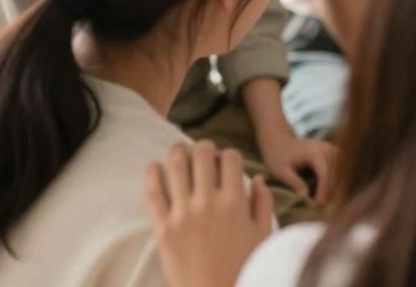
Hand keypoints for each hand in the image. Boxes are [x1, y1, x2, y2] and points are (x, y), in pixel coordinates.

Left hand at [146, 140, 273, 286]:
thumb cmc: (244, 268)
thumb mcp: (263, 234)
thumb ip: (263, 203)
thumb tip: (257, 179)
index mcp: (235, 202)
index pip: (231, 159)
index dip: (230, 154)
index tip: (227, 160)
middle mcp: (208, 202)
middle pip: (203, 156)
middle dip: (205, 147)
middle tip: (204, 149)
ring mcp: (182, 214)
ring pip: (176, 167)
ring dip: (178, 152)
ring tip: (178, 149)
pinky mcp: (163, 228)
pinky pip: (154, 194)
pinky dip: (152, 175)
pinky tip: (154, 165)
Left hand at [256, 127, 335, 205]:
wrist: (280, 140)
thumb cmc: (277, 156)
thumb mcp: (280, 171)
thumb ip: (293, 182)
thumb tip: (306, 196)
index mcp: (314, 153)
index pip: (324, 175)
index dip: (323, 192)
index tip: (318, 205)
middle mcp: (327, 149)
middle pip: (335, 175)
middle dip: (330, 192)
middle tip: (320, 208)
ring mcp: (332, 150)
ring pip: (340, 173)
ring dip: (334, 188)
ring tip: (322, 200)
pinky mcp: (334, 152)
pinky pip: (339, 170)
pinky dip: (334, 182)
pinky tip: (324, 192)